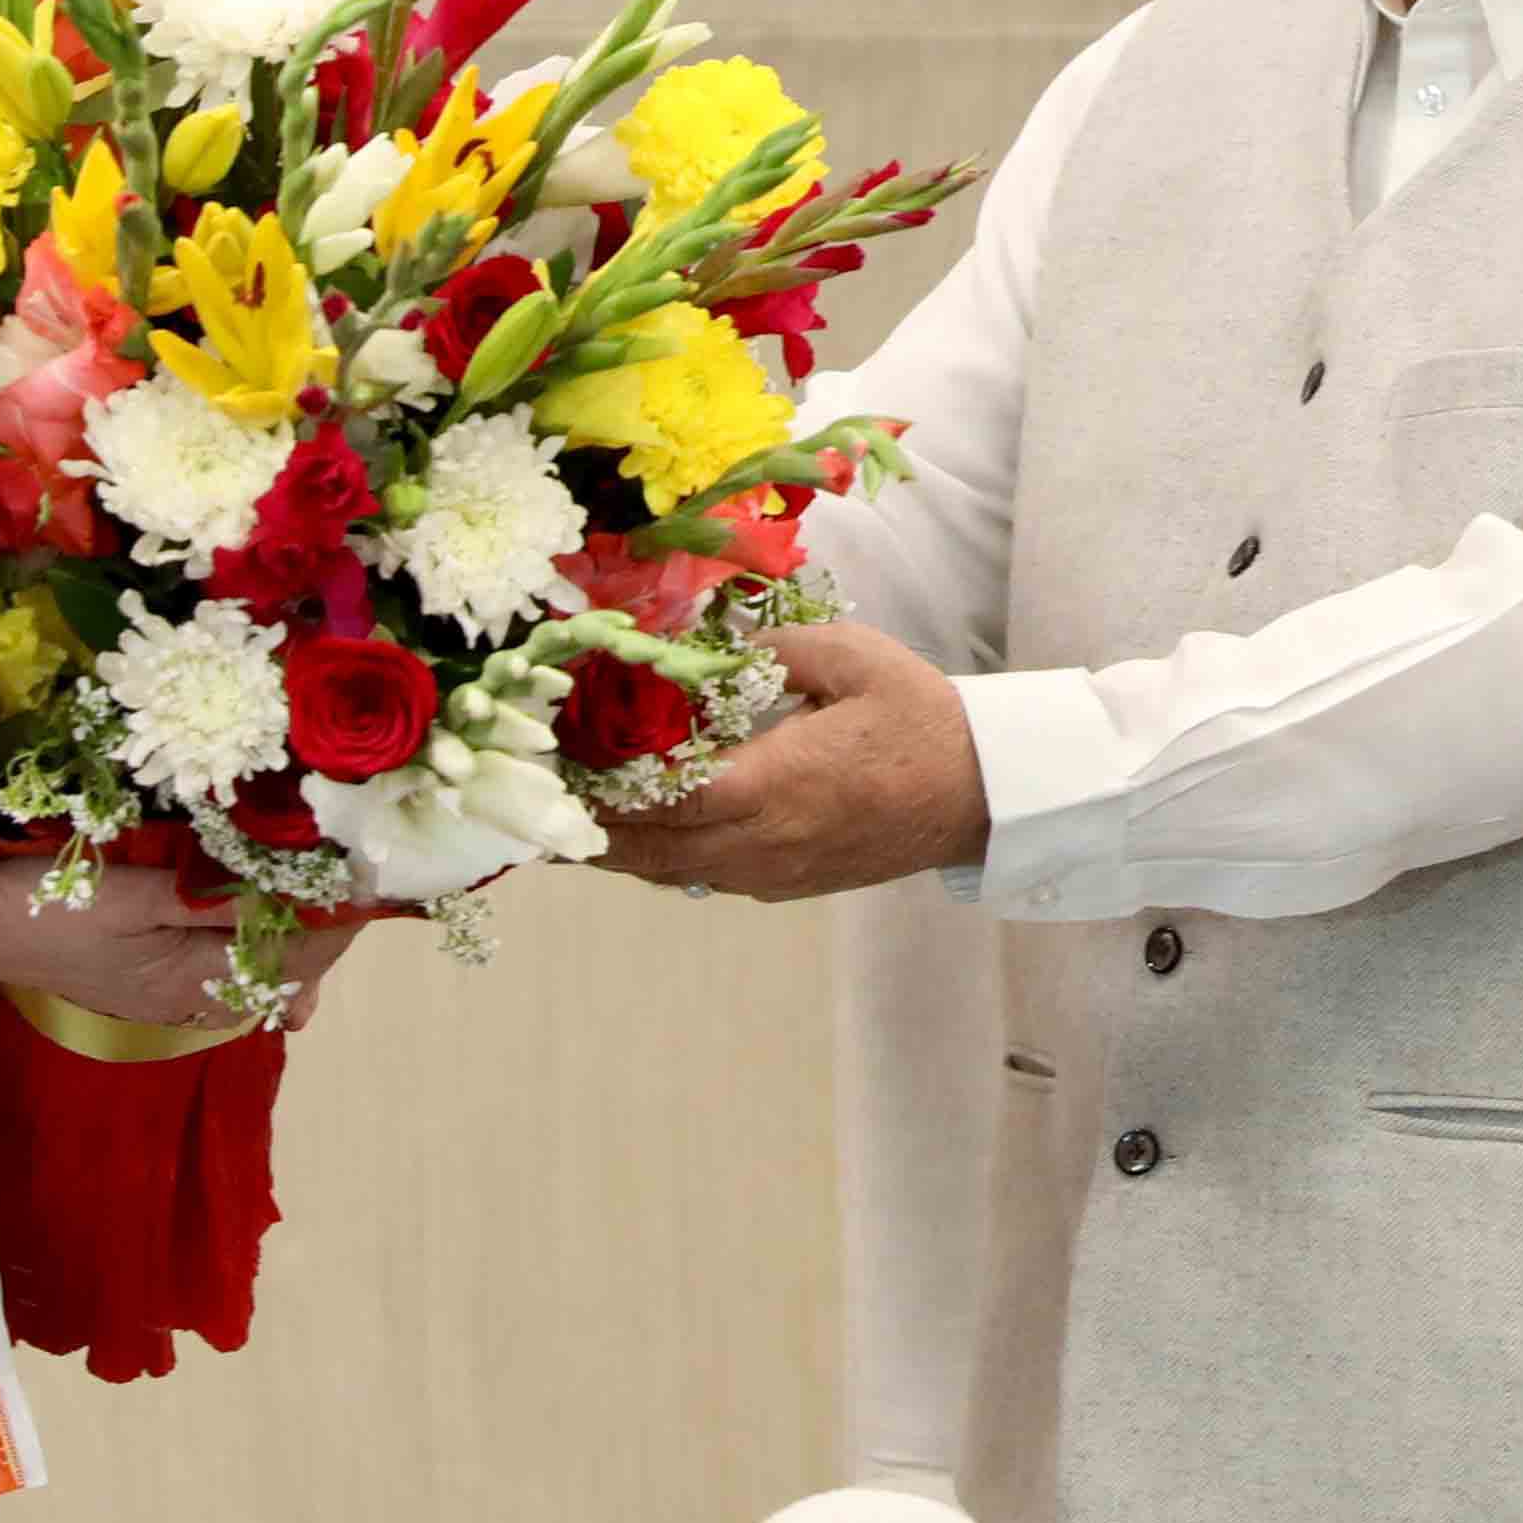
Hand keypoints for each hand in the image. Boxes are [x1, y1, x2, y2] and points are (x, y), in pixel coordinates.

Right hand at [0, 854, 365, 1030]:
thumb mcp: (131, 891)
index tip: (375, 879)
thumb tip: (293, 893)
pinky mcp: (139, 981)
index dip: (336, 919)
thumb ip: (210, 896)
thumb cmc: (44, 899)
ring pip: (249, 981)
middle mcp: (182, 998)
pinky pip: (214, 982)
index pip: (289, 955)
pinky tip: (266, 966)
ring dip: (292, 952)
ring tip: (329, 921)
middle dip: (323, 937)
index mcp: (187, 977)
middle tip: (360, 890)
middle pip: (278, 975)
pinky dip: (251, 967)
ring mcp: (159, 995)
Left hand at [597, 620, 989, 900]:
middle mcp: (768, 840)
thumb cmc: (920, 718)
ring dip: (623, 853)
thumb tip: (707, 639)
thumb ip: (772, 649)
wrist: (982, 793)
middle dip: (594, 832)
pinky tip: (643, 836)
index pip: (671, 799)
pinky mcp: (792, 883)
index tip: (559, 775)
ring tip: (570, 827)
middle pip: (656, 851)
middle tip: (540, 811)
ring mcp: (779, 871)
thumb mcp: (850, 658)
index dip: (607, 794)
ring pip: (677, 874)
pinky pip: (709, 879)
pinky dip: (665, 862)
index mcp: (778, 783)